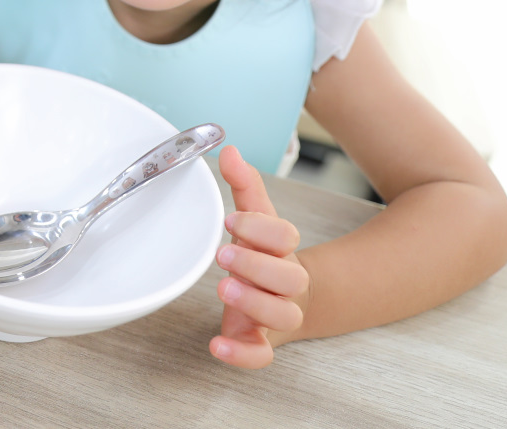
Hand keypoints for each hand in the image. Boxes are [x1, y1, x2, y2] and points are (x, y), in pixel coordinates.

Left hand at [210, 145, 310, 367]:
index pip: (286, 237)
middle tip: (224, 255)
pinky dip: (242, 355)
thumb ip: (243, 186)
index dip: (261, 229)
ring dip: (255, 303)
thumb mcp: (254, 217)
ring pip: (283, 316)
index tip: (230, 220)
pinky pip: (262, 356)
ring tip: (224, 288)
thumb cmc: (263, 253)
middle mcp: (287, 284)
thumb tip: (229, 150)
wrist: (285, 298)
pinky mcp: (261, 341)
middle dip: (257, 266)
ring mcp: (277, 315)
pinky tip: (216, 346)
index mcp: (283, 250)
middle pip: (290, 279)